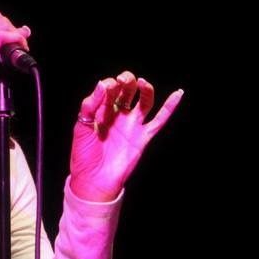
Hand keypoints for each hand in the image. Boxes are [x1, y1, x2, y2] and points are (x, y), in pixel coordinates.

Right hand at [0, 9, 30, 118]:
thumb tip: (22, 30)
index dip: (6, 27)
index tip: (13, 40)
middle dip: (12, 30)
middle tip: (19, 46)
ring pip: (0, 25)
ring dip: (15, 35)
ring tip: (18, 49)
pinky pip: (0, 36)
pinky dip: (13, 39)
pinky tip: (18, 49)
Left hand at [69, 71, 182, 200]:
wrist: (94, 180)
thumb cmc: (83, 155)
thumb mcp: (81, 127)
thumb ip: (90, 106)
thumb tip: (103, 84)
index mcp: (101, 112)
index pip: (109, 90)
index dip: (109, 86)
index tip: (107, 89)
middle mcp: (118, 116)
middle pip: (128, 91)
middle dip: (127, 81)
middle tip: (124, 79)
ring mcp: (132, 125)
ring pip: (144, 102)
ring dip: (145, 89)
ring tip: (141, 82)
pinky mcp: (143, 137)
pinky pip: (160, 120)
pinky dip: (169, 107)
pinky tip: (177, 94)